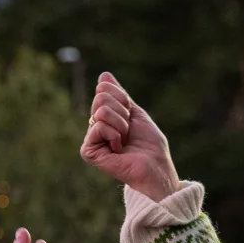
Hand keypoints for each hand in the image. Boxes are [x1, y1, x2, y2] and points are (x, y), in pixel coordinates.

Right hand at [79, 72, 181, 203]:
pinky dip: (115, 135)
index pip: (104, 90)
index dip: (123, 100)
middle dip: (122, 112)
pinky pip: (99, 127)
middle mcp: (95, 127)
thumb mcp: (134, 112)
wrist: (155, 166)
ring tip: (124, 141)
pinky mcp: (88, 151)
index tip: (131, 117)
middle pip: (101, 99)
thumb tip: (103, 75)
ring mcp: (91, 139)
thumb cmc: (148, 144)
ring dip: (121, 125)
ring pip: (101, 112)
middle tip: (128, 131)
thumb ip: (118, 95)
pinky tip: (118, 149)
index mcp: (105, 117)